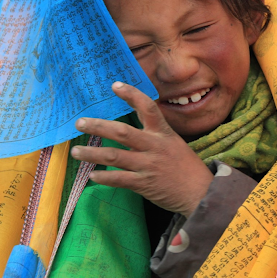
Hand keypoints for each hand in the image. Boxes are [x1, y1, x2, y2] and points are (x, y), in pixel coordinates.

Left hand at [70, 81, 212, 216]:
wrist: (201, 192)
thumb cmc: (186, 168)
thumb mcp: (174, 144)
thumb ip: (154, 135)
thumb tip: (129, 130)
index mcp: (163, 133)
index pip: (148, 107)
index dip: (131, 95)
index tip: (115, 85)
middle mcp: (155, 146)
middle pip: (122, 132)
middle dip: (98, 126)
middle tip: (79, 123)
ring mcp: (149, 165)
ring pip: (114, 156)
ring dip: (92, 153)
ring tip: (75, 152)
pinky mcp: (144, 184)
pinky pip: (119, 179)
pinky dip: (103, 178)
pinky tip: (91, 176)